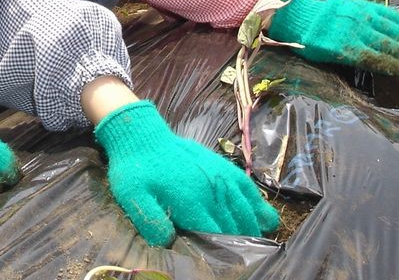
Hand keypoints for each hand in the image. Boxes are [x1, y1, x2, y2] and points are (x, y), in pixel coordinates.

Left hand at [94, 100, 279, 246]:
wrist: (142, 135)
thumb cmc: (135, 169)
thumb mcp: (132, 196)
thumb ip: (151, 220)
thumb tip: (169, 242)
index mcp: (190, 200)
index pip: (214, 232)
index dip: (223, 249)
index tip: (229, 263)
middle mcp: (209, 189)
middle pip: (232, 222)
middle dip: (241, 241)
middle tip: (246, 258)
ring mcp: (218, 175)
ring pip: (243, 205)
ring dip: (253, 225)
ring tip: (259, 242)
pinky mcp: (220, 165)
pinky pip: (244, 185)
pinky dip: (257, 201)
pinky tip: (266, 215)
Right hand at [266, 0, 398, 74]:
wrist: (297, 20)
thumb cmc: (322, 16)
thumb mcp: (347, 7)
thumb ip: (366, 14)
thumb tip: (391, 24)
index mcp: (363, 7)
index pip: (396, 17)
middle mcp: (362, 18)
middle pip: (396, 32)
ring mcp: (354, 34)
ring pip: (388, 45)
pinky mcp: (345, 48)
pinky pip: (372, 57)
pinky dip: (388, 63)